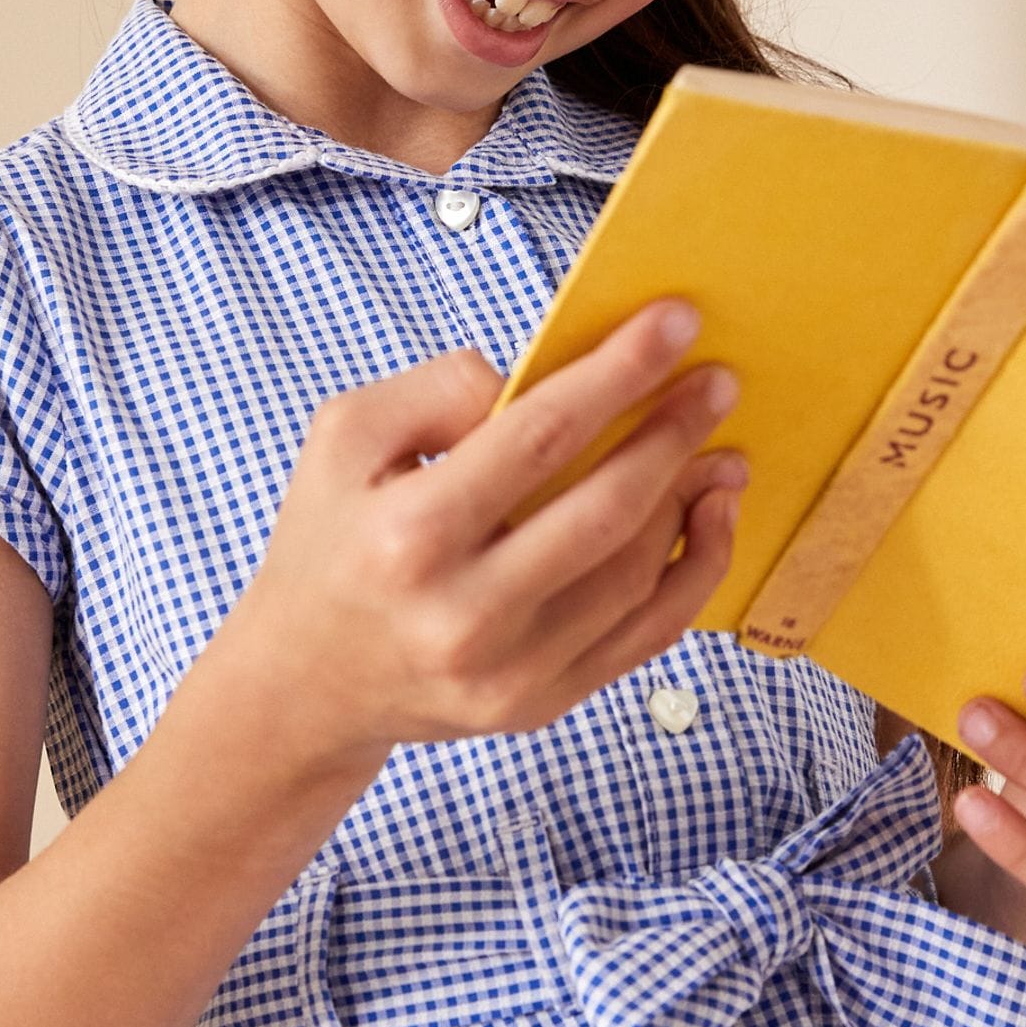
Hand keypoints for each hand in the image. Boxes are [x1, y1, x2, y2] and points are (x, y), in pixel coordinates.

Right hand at [225, 298, 744, 754]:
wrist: (305, 683)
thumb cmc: (330, 541)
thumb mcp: (343, 439)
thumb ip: (438, 390)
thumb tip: (543, 378)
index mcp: (410, 535)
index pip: (540, 437)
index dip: (618, 373)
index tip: (676, 322)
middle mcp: (464, 613)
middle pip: (605, 510)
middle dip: (674, 433)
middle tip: (719, 382)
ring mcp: (510, 672)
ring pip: (636, 573)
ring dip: (693, 499)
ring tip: (720, 445)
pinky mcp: (542, 704)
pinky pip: (646, 634)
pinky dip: (696, 570)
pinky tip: (709, 515)